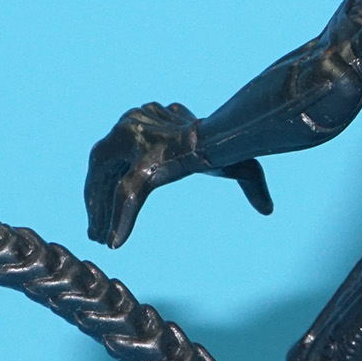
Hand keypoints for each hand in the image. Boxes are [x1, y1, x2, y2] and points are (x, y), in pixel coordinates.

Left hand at [84, 102, 272, 248]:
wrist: (235, 136)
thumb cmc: (236, 144)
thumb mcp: (236, 165)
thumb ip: (248, 187)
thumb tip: (267, 210)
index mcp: (145, 117)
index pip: (114, 151)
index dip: (105, 182)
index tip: (101, 207)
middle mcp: (132, 125)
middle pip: (102, 166)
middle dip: (95, 199)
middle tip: (94, 230)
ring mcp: (135, 143)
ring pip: (108, 184)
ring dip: (99, 212)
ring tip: (98, 239)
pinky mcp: (146, 166)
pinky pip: (128, 198)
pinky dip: (121, 220)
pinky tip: (115, 243)